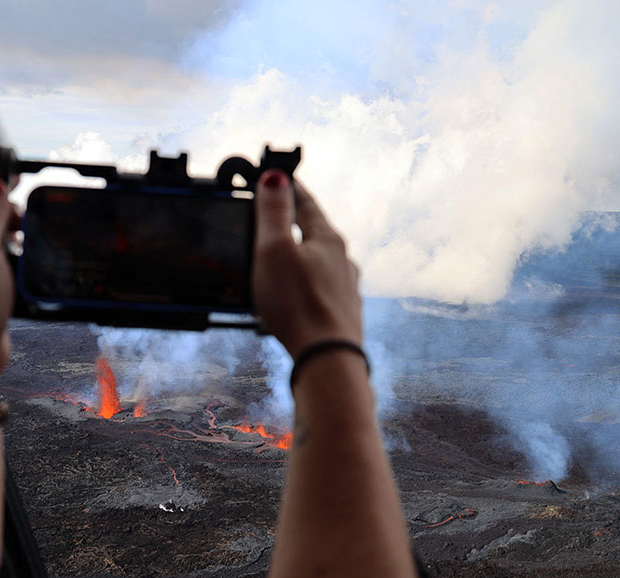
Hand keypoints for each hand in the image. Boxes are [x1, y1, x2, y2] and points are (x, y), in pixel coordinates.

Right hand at [252, 171, 362, 356]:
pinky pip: (321, 290)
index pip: (307, 203)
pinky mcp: (340, 314)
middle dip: (296, 225)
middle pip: (316, 233)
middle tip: (276, 218)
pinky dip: (306, 285)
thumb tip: (276, 176)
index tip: (279, 177)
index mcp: (327, 239)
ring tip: (283, 260)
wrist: (326, 359)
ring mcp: (345, 289)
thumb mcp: (274, 250)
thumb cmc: (298, 304)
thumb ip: (274, 212)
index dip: (290, 189)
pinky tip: (297, 295)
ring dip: (303, 257)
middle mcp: (342, 261)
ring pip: (321, 263)